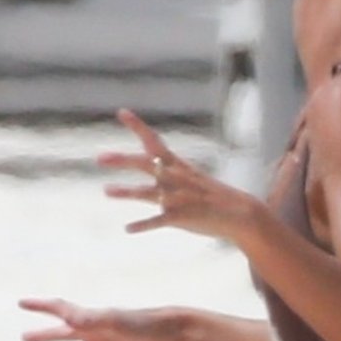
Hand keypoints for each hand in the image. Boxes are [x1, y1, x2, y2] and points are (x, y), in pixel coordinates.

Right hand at [18, 298, 178, 340]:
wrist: (169, 336)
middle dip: (44, 337)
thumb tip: (69, 317)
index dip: (40, 306)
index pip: (60, 310)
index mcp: (89, 320)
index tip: (21, 303)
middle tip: (24, 338)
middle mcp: (92, 334)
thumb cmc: (143, 324)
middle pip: (62, 336)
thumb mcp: (114, 320)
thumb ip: (92, 319)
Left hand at [99, 108, 259, 243]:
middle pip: (145, 164)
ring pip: (148, 193)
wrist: (241, 214)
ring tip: (106, 190)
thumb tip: (152, 174)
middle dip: (123, 160)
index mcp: (178, 166)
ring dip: (126, 192)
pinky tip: (128, 228)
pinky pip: (159, 221)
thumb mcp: (191, 179)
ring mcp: (179, 198)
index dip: (138, 126)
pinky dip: (143, 225)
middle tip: (100, 157)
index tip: (121, 111)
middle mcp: (175, 178)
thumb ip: (167, 176)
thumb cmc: (213, 196)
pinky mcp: (182, 217)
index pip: (155, 142)